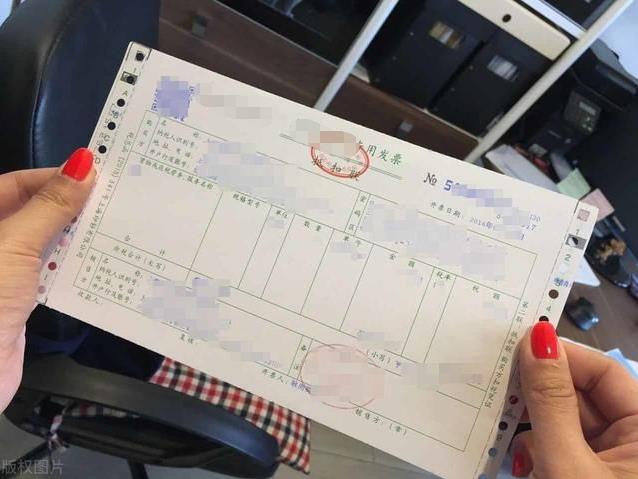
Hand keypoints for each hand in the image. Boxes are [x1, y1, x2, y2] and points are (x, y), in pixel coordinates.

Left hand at [0, 148, 94, 411]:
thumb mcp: (15, 245)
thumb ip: (50, 206)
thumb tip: (84, 163)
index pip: (17, 184)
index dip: (56, 177)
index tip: (99, 175)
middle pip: (34, 211)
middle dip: (71, 206)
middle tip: (116, 200)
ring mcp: (5, 271)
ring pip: (45, 242)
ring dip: (76, 237)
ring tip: (118, 227)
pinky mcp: (19, 298)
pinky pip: (51, 272)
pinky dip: (73, 266)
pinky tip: (102, 261)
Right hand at [512, 321, 637, 477]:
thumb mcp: (565, 463)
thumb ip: (550, 403)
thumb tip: (536, 338)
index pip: (604, 372)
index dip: (561, 357)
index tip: (517, 348)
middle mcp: (633, 441)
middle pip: (582, 396)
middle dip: (540, 392)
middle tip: (499, 381)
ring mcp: (611, 462)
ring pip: (566, 421)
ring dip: (533, 423)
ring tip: (502, 422)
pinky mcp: (587, 474)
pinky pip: (561, 446)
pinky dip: (537, 447)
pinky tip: (519, 459)